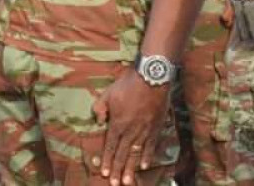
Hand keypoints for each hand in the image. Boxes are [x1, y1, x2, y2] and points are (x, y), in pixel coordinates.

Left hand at [91, 68, 171, 185]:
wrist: (151, 78)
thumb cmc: (128, 84)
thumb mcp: (108, 93)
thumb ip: (100, 108)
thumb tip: (98, 121)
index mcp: (117, 123)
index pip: (111, 146)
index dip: (107, 160)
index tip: (105, 173)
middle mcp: (130, 130)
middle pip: (122, 154)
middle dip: (118, 170)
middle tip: (115, 184)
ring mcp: (144, 130)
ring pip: (136, 153)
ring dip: (131, 169)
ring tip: (128, 182)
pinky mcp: (155, 127)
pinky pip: (150, 145)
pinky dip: (147, 157)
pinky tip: (144, 166)